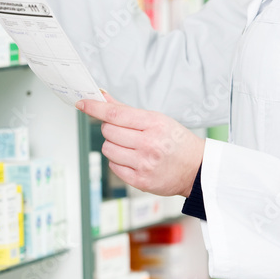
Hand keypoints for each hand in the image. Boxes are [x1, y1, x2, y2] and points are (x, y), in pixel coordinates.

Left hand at [77, 91, 203, 197]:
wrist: (196, 169)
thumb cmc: (176, 141)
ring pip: (108, 149)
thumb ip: (127, 110)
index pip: (116, 113)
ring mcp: (144, 164)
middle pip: (108, 131)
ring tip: (130, 147)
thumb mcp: (157, 119)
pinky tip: (132, 160)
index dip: (95, 107)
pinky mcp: (140, 181)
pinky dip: (118, 161)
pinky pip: (113, 167)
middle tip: (124, 131)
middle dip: (110, 129)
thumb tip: (103, 98)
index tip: (82, 103)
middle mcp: (148, 144)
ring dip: (113, 146)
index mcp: (154, 124)